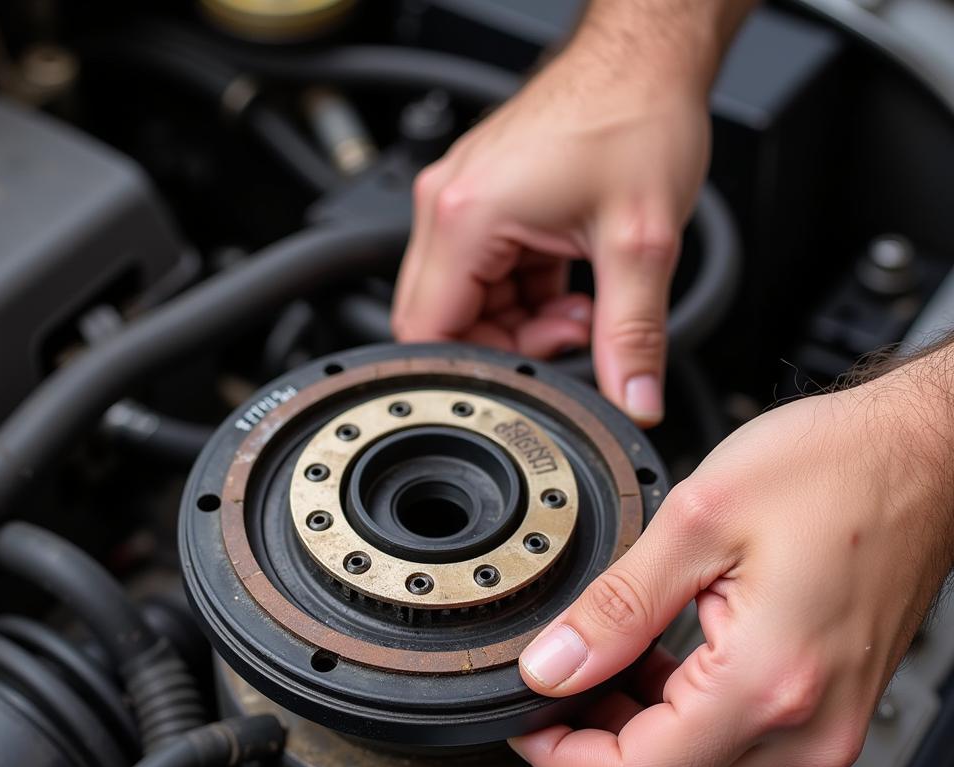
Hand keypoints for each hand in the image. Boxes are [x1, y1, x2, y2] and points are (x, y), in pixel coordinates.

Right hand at [391, 3, 750, 424]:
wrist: (646, 56)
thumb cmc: (633, 115)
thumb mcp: (640, 243)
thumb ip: (634, 337)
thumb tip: (635, 403)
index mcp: (465, 217)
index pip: (427, 334)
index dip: (473, 373)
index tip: (524, 382)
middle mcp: (448, 207)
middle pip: (444, 322)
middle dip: (506, 347)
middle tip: (568, 334)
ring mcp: (461, 201)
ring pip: (468, 304)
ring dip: (522, 322)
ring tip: (580, 304)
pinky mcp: (483, 200)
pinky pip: (487, 277)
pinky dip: (525, 296)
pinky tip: (571, 284)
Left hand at [509, 352, 953, 766]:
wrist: (922, 455)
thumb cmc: (839, 467)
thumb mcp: (699, 522)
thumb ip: (616, 607)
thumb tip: (553, 666)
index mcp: (771, 681)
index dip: (565, 757)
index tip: (526, 728)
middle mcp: (809, 722)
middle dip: (594, 738)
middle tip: (554, 683)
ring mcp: (828, 720)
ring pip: (699, 762)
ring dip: (636, 723)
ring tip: (600, 659)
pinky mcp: (832, 704)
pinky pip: (737, 735)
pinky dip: (681, 709)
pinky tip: (654, 659)